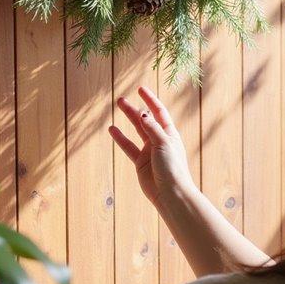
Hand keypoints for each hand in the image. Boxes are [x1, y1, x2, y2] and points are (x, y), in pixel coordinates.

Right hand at [109, 86, 195, 209]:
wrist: (170, 194)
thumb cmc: (172, 168)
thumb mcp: (163, 144)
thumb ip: (152, 129)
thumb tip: (142, 114)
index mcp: (169, 134)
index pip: (159, 112)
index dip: (150, 100)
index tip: (140, 89)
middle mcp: (159, 140)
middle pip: (145, 119)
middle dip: (135, 108)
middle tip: (121, 99)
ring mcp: (149, 151)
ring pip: (137, 130)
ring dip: (128, 118)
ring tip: (118, 106)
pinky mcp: (140, 162)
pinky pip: (129, 147)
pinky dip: (121, 138)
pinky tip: (112, 129)